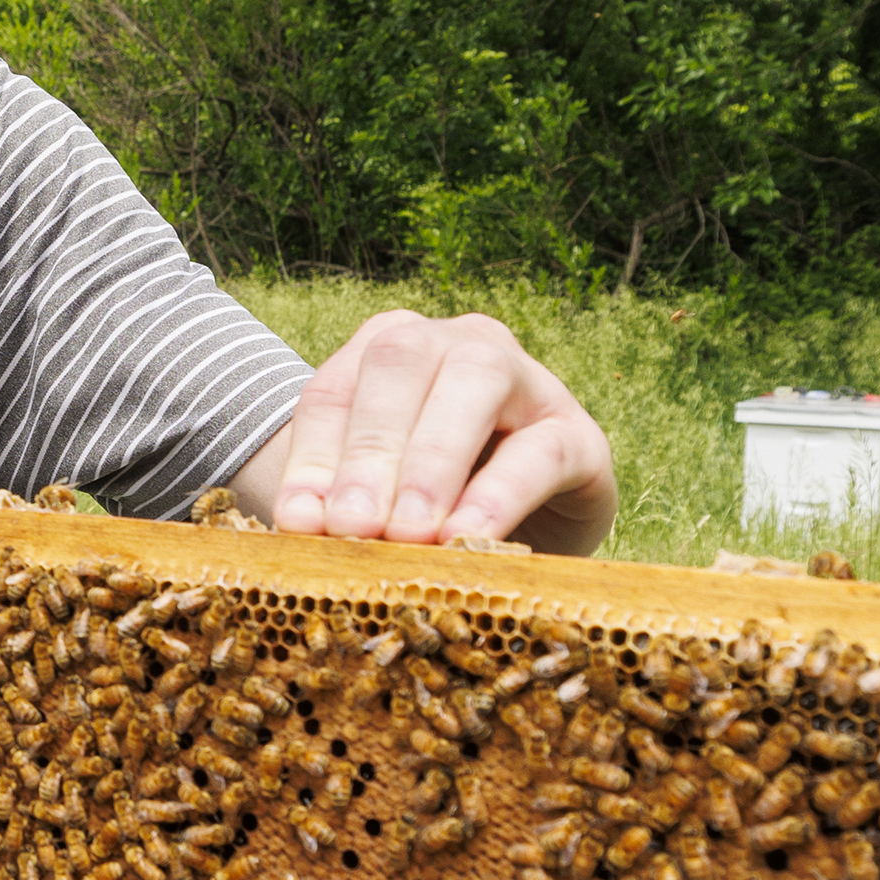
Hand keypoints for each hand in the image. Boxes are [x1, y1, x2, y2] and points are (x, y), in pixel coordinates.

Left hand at [233, 311, 615, 555]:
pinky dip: (498, 496)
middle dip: (370, 451)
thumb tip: (300, 524)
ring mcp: (527, 379)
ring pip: (476, 381)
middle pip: (401, 363)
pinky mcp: (580, 434)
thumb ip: (338, 502)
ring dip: (433, 463)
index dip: (312, 456)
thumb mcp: (377, 502)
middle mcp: (457, 342)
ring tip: (407, 534)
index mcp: (390, 350)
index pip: (334, 389)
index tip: (298, 522)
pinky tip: (464, 537)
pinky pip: (540, 450)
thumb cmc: (430, 512)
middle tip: (351, 528)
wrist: (531, 534)